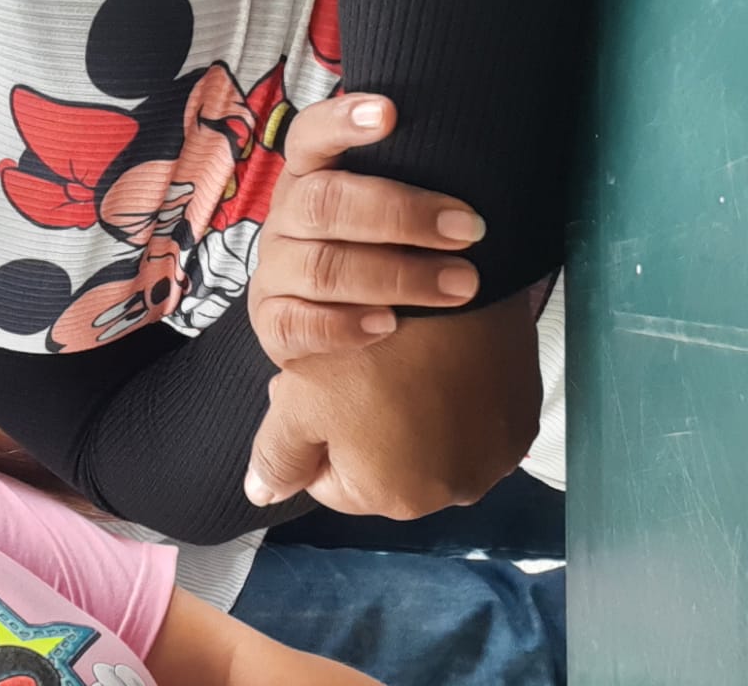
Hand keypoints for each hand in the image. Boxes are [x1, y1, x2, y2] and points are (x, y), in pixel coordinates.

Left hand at [245, 290, 541, 517]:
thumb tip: (260, 495)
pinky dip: (452, 395)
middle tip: (350, 368)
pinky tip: (434, 355)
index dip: (315, 432)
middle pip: (386, 466)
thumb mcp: (300, 397)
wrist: (449, 287)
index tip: (314, 386)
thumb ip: (277, 455)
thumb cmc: (363, 349)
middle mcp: (457, 492)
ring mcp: (499, 456)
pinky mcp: (524, 417)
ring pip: (432, 441)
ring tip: (392, 356)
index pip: (334, 481)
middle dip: (361, 425)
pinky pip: (475, 417)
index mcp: (394, 497)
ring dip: (408, 410)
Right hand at [250, 93, 486, 363]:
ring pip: (320, 267)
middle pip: (323, 202)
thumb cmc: (404, 259)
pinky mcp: (273, 324)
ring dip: (396, 276)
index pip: (311, 135)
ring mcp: (275, 272)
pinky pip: (296, 324)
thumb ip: (430, 190)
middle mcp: (287, 218)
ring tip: (460, 286)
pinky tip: (387, 324)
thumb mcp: (412, 218)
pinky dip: (343, 325)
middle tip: (469, 230)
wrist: (376, 344)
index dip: (342, 121)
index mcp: (313, 176)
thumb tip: (497, 173)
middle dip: (400, 213)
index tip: (389, 114)